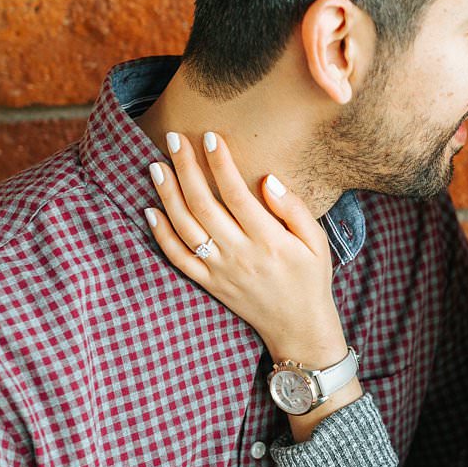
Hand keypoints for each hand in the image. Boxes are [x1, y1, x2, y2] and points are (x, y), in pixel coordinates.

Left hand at [143, 131, 345, 368]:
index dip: (220, 163)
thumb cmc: (310, 280)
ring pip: (185, 228)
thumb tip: (267, 180)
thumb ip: (294, 210)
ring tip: (156, 166)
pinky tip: (150, 211)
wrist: (299, 329)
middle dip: (185, 168)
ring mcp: (221, 271)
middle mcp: (240, 254)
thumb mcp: (317, 243)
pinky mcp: (210, 284)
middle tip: (172, 139)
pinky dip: (161, 236)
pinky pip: (179, 259)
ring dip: (167, 195)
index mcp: (268, 240)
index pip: (237, 194)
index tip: (209, 137)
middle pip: (203, 204)